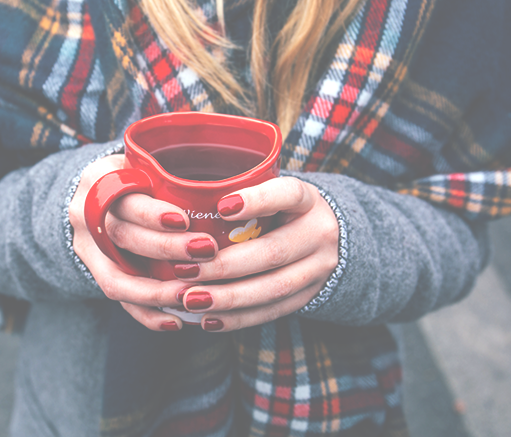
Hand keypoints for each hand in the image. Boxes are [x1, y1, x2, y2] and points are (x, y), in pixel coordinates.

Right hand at [68, 154, 218, 330]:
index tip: (185, 220)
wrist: (98, 195)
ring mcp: (86, 249)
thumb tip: (233, 188)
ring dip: (156, 291)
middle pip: (122, 237)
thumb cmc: (138, 176)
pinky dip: (147, 314)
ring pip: (116, 278)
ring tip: (191, 295)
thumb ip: (172, 173)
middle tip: (205, 251)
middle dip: (165, 249)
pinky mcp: (94, 274)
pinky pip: (119, 300)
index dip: (152, 213)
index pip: (123, 197)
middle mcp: (85, 214)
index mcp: (100, 179)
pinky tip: (176, 321)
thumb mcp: (146, 163)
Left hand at [176, 177, 338, 331]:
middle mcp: (319, 234)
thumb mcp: (272, 191)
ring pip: (273, 288)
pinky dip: (238, 318)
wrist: (327, 238)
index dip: (257, 201)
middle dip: (225, 265)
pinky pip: (272, 311)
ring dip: (228, 298)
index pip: (288, 194)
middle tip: (185, 271)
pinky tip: (208, 319)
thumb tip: (183, 202)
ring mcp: (318, 269)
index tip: (221, 207)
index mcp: (307, 200)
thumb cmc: (280, 209)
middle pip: (273, 252)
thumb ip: (240, 193)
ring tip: (191, 300)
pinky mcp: (309, 296)